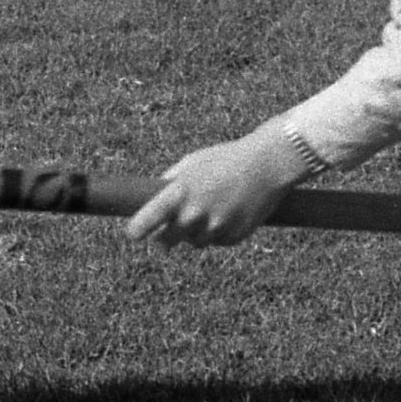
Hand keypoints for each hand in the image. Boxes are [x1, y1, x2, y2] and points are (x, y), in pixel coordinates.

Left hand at [127, 128, 321, 245]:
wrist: (267, 165)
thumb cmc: (224, 159)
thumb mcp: (190, 163)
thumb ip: (169, 183)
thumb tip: (149, 201)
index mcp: (178, 194)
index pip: (146, 222)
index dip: (136, 231)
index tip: (133, 234)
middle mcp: (194, 215)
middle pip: (166, 241)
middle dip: (165, 236)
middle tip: (167, 229)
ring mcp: (215, 228)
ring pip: (194, 242)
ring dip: (195, 233)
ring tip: (210, 208)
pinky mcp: (234, 237)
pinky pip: (217, 241)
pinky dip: (219, 232)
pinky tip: (229, 212)